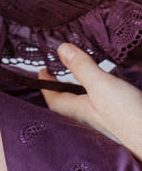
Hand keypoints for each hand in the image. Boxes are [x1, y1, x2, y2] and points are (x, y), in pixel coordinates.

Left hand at [39, 44, 141, 160]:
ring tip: (84, 79)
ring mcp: (108, 121)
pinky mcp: (124, 121)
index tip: (42, 71)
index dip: (45, 84)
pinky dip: (103, 97)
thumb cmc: (128, 118)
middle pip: (69, 104)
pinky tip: (111, 93)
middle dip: (62, 90)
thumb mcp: (102, 87)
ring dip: (83, 92)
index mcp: (80, 112)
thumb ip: (82, 68)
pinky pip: (106, 108)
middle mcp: (91, 119)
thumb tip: (61, 49)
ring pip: (88, 106)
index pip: (54, 100)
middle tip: (59, 75)